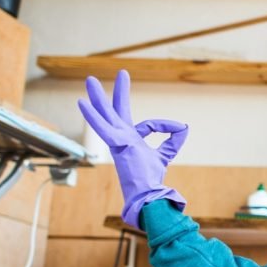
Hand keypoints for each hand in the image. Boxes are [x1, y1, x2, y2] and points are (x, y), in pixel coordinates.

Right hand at [77, 69, 188, 227]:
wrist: (146, 193)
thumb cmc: (151, 178)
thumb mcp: (166, 153)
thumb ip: (173, 140)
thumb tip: (185, 126)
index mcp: (132, 141)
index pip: (149, 124)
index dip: (166, 124)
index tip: (179, 126)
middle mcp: (122, 138)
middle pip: (118, 111)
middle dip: (119, 92)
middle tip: (122, 72)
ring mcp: (117, 140)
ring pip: (107, 115)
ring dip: (98, 97)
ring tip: (89, 80)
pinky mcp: (116, 144)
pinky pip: (103, 127)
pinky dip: (93, 115)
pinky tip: (81, 102)